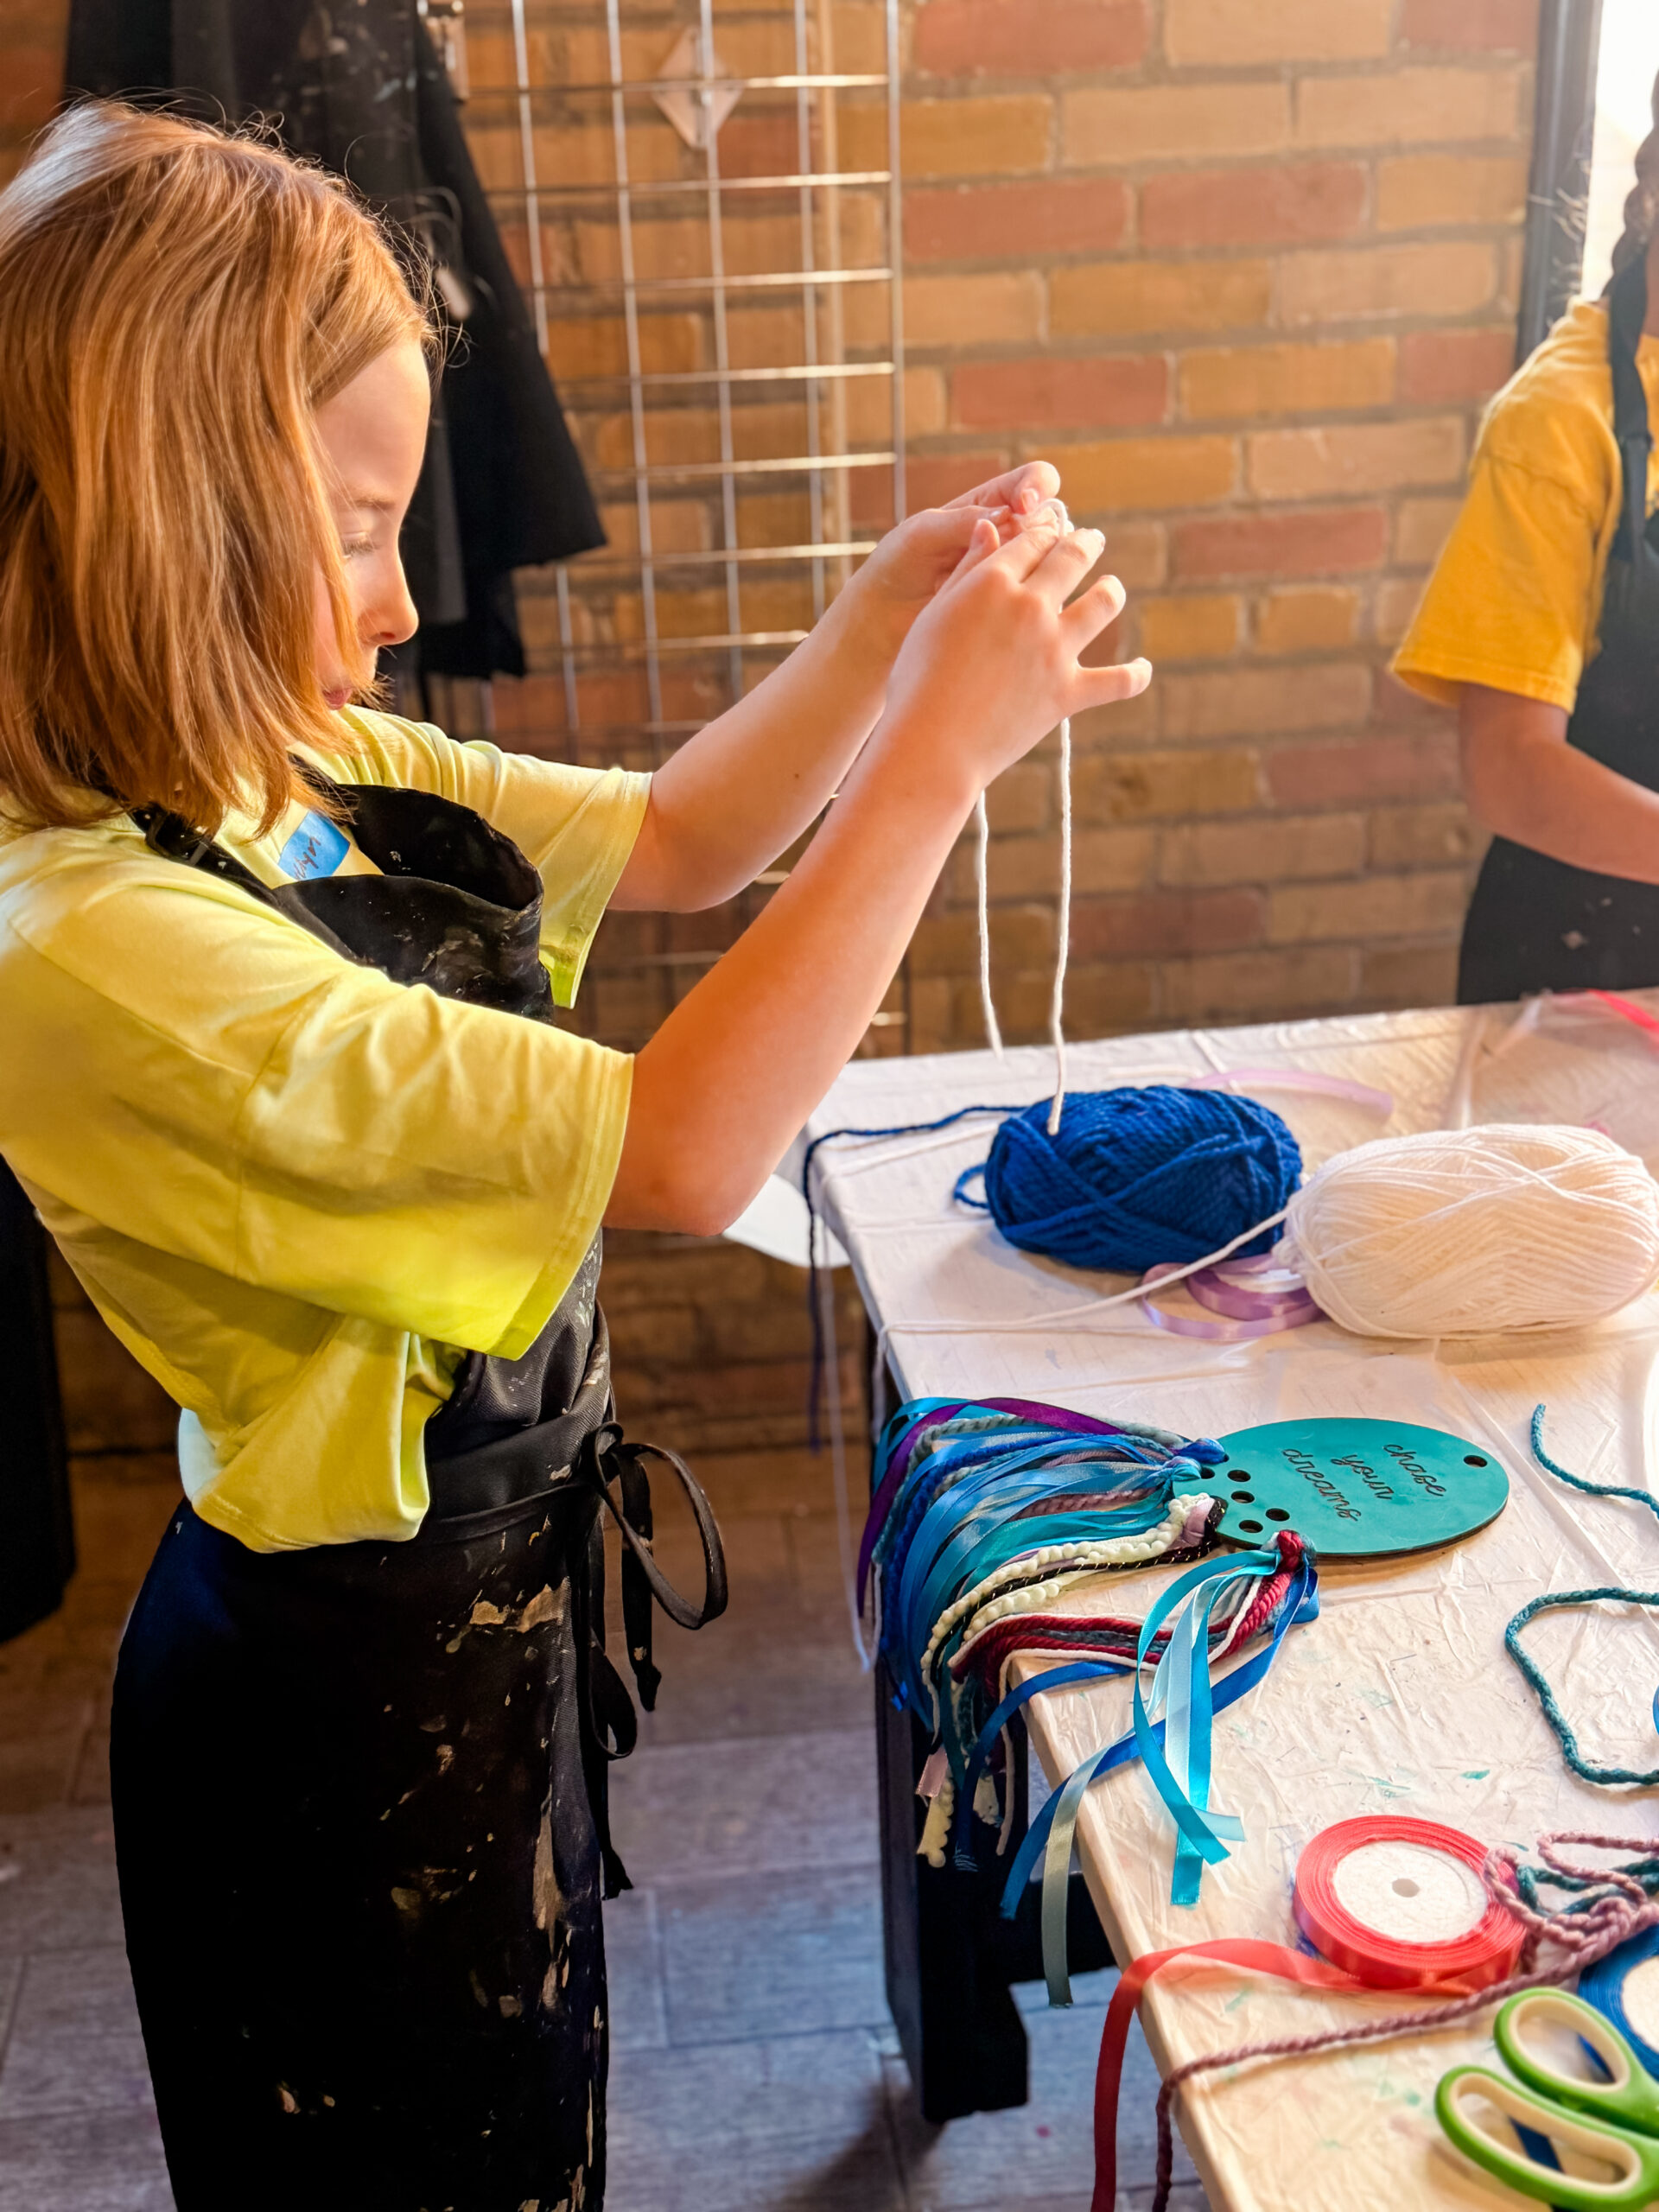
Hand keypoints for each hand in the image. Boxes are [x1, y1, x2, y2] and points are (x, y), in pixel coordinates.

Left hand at [832, 461, 1063, 664]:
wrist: (883, 619)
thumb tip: (1008, 515)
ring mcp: (1015, 572)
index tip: (1023, 507)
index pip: (1036, 481)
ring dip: (1035, 568)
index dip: (1038, 488)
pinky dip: (1030, 600)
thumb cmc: (897, 566)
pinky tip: (1002, 611)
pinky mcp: (1014, 607)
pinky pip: (1040, 599)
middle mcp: (1010, 534)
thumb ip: (962, 521)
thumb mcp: (922, 534)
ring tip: (997, 585)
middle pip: (1052, 522)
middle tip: (1012, 553)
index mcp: (990, 504)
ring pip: (1050, 562)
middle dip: (1040, 533)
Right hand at [875, 510, 1151, 804]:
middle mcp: (1031, 608)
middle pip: (1072, 558)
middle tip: (1091, 540)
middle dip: (1085, 543)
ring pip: (1104, 602)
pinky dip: (1136, 675)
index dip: (1043, 531)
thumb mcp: (934, 615)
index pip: (1031, 539)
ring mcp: (1055, 650)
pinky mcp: (1069, 694)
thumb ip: (967, 570)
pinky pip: (1119, 681)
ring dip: (1111, 589)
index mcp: (993, 583)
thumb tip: (989, 526)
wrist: (932, 744)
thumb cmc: (917, 680)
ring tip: (1111, 589)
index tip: (1049, 530)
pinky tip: (1143, 668)